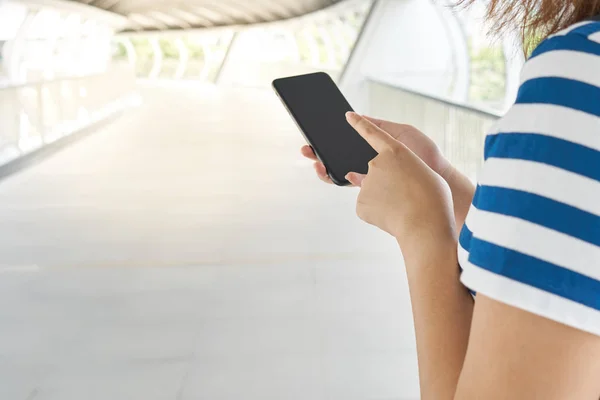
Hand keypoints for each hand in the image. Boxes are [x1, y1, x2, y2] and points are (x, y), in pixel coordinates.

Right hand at [301, 116, 449, 184]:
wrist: (438, 177)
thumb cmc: (425, 154)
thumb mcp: (402, 132)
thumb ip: (379, 126)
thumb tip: (356, 116)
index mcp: (375, 146)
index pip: (348, 140)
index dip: (331, 136)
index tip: (315, 129)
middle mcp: (370, 162)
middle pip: (338, 157)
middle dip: (319, 153)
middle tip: (306, 148)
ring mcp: (371, 177)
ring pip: (340, 172)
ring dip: (324, 167)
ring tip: (316, 161)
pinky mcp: (374, 191)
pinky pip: (351, 185)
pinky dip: (337, 180)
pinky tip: (331, 172)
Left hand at [344, 112, 455, 247]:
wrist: (427, 224)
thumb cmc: (434, 198)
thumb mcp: (423, 175)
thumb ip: (401, 169)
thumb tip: (380, 173)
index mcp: (396, 151)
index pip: (372, 132)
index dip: (360, 123)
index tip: (349, 115)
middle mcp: (376, 164)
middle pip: (376, 170)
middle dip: (387, 182)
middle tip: (406, 195)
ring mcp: (367, 183)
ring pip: (373, 190)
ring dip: (385, 198)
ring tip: (404, 207)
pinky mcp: (361, 202)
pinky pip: (369, 206)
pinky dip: (379, 212)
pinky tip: (394, 216)